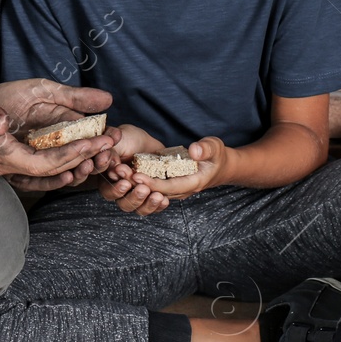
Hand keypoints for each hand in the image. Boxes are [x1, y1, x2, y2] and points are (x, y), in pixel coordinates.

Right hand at [0, 84, 117, 183]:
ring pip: (46, 175)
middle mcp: (2, 166)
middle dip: (84, 159)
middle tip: (111, 144)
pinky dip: (58, 169)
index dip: (73, 157)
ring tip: (102, 153)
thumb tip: (3, 123)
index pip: (44, 164)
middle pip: (52, 173)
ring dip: (75, 166)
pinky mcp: (2, 163)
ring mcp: (2, 168)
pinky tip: (75, 162)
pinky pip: (36, 172)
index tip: (97, 144)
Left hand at [105, 136, 230, 212]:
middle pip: (156, 192)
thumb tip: (193, 150)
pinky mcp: (167, 185)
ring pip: (151, 193)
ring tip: (121, 174)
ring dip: (135, 186)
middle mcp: (181, 190)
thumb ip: (205, 148)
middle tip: (122, 174)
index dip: (152, 183)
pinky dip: (138, 183)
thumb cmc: (217, 156)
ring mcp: (173, 190)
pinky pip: (152, 188)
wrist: (219, 166)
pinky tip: (125, 174)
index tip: (136, 175)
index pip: (169, 187)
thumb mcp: (215, 147)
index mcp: (193, 183)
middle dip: (138, 186)